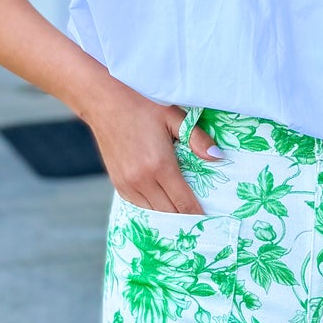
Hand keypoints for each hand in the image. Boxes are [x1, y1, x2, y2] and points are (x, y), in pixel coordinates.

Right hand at [82, 77, 220, 212]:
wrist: (103, 99)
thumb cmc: (142, 103)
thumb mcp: (173, 116)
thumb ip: (197, 139)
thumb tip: (218, 157)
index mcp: (160, 165)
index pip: (184, 203)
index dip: (198, 215)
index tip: (210, 222)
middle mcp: (142, 180)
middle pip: (169, 213)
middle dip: (186, 219)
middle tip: (201, 223)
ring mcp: (127, 184)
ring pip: (153, 213)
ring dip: (169, 216)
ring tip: (185, 218)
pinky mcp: (118, 184)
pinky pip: (139, 206)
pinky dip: (153, 209)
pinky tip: (164, 206)